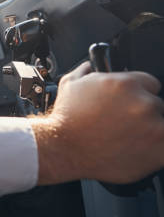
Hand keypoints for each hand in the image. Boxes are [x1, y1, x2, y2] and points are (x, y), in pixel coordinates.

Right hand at [31, 62, 163, 184]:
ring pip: (162, 126)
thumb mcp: (70, 84)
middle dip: (141, 113)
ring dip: (149, 130)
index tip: (129, 103)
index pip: (150, 83)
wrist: (64, 149)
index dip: (137, 93)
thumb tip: (91, 65)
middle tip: (122, 122)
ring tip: (126, 137)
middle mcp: (143, 103)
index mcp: (126, 84)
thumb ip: (87, 71)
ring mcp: (153, 128)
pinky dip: (154, 149)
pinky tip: (135, 149)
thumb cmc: (66, 119)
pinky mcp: (158, 151)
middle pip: (156, 105)